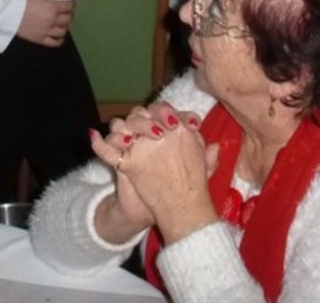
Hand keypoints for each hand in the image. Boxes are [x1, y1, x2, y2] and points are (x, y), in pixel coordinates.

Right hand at [16, 0, 73, 45]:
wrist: (8, 13)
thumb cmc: (21, 1)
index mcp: (52, 8)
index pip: (69, 6)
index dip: (72, 3)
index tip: (71, 2)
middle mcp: (52, 21)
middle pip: (68, 18)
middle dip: (70, 13)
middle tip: (68, 11)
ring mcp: (47, 31)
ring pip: (63, 31)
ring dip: (66, 26)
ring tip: (64, 22)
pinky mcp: (40, 39)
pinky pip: (55, 43)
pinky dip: (60, 40)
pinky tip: (60, 36)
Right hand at [112, 111, 218, 243]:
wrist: (163, 209)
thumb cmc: (180, 186)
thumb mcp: (199, 174)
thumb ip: (208, 160)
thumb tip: (216, 147)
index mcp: (166, 131)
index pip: (167, 111)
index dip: (176, 115)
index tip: (190, 125)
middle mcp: (147, 132)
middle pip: (144, 111)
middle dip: (153, 116)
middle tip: (164, 130)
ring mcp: (131, 142)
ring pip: (122, 121)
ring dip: (129, 125)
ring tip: (138, 137)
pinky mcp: (118, 157)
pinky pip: (106, 143)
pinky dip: (104, 141)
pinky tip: (119, 144)